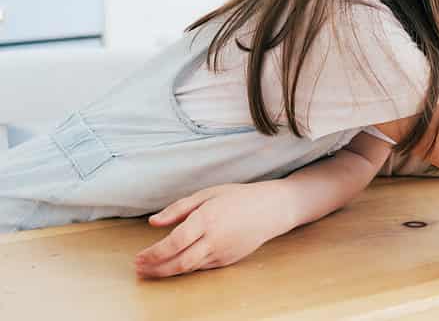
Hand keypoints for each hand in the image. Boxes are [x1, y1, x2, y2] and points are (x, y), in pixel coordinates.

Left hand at [135, 182, 291, 278]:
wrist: (272, 209)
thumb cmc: (239, 197)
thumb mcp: (208, 194)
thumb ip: (178, 208)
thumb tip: (153, 222)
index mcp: (207, 218)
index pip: (174, 242)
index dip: (153, 253)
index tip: (138, 257)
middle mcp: (215, 238)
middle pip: (179, 262)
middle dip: (156, 269)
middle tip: (139, 270)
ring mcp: (223, 252)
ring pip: (189, 268)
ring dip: (166, 272)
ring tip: (150, 271)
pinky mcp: (228, 261)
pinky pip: (201, 268)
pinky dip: (184, 269)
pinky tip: (173, 266)